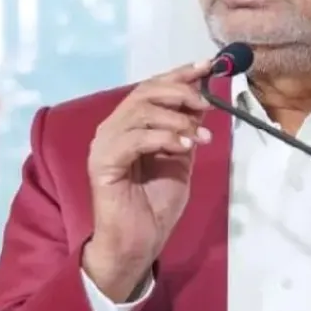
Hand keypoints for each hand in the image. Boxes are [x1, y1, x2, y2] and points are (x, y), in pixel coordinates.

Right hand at [83, 60, 212, 300]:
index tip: (208, 65)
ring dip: (177, 119)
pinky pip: (135, 138)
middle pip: (145, 92)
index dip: (179, 73)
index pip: (151, 88)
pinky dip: (164, 138)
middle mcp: (112, 129)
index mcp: (129, 125)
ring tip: (200, 137)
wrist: (137, 244)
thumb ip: (185, 131)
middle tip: (207, 104)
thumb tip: (202, 101)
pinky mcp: (103, 163)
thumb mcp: (179, 160)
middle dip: (180, 92)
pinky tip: (185, 147)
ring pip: (141, 112)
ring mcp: (104, 144)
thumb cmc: (154, 206)